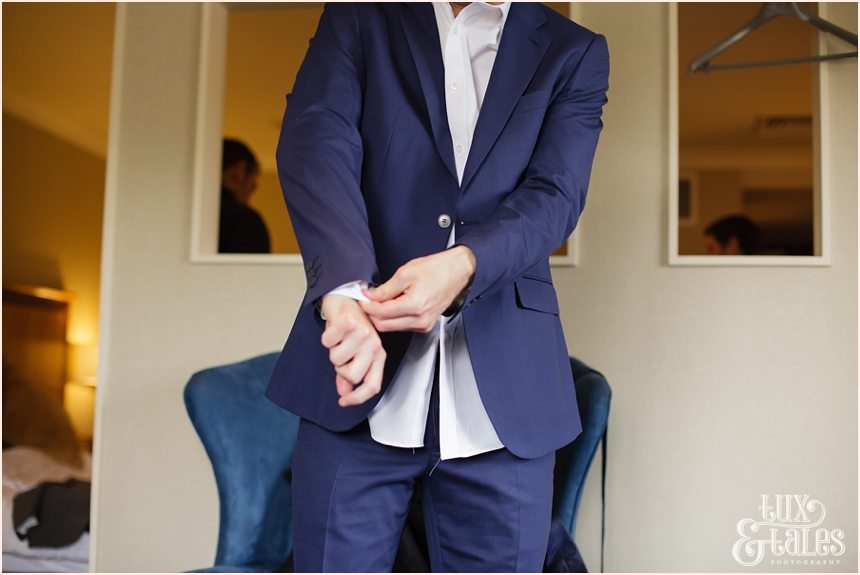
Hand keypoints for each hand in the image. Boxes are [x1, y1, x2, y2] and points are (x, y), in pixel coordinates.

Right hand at [320, 294, 385, 406]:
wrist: (346, 297)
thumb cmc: (351, 325)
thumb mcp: (353, 351)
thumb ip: (349, 373)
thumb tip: (344, 393)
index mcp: (378, 355)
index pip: (372, 385)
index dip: (357, 398)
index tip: (343, 402)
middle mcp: (373, 345)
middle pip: (351, 375)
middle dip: (340, 367)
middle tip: (341, 352)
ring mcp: (362, 334)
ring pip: (337, 359)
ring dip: (332, 349)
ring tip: (339, 338)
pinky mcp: (348, 323)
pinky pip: (328, 342)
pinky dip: (326, 337)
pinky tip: (334, 328)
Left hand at [360, 246, 475, 332]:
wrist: (457, 272)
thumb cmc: (437, 270)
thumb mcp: (405, 273)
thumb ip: (385, 288)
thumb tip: (369, 296)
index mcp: (414, 306)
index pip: (380, 314)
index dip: (367, 306)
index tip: (361, 298)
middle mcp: (420, 320)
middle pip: (383, 325)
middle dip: (372, 314)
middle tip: (366, 301)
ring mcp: (423, 325)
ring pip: (392, 328)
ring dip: (382, 317)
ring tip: (379, 302)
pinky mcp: (425, 325)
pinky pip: (402, 326)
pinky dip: (393, 318)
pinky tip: (392, 306)